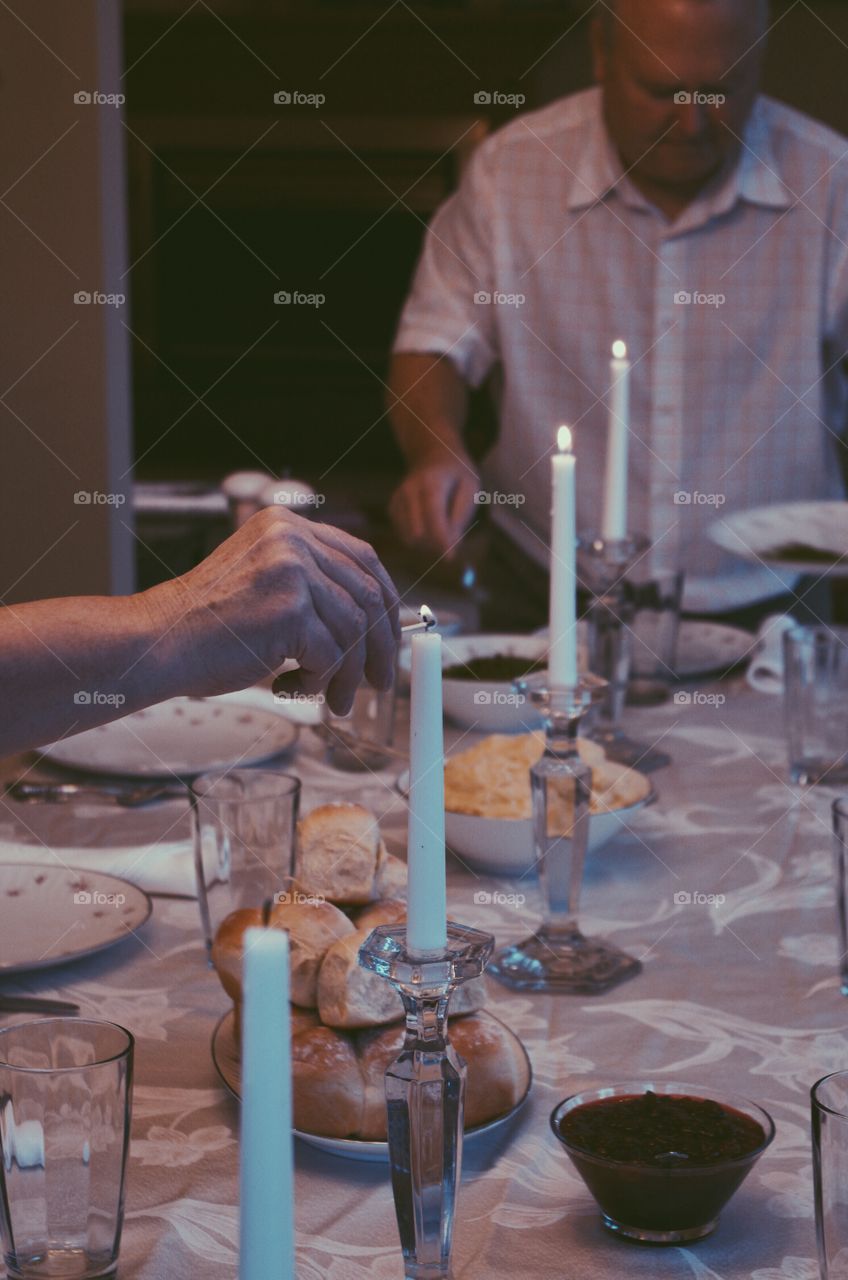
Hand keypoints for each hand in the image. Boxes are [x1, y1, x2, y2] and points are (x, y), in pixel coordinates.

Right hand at [144, 508, 399, 714]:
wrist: (157, 642)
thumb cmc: (205, 625)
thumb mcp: (263, 585)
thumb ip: (311, 588)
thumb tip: (373, 623)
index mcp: (287, 526)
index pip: (362, 557)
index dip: (385, 601)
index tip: (389, 637)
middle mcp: (292, 539)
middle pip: (368, 593)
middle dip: (381, 645)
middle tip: (381, 681)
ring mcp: (292, 571)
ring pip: (354, 630)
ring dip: (347, 674)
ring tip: (333, 699)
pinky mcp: (289, 609)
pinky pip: (330, 654)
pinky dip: (318, 681)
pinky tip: (291, 688)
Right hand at [389, 458, 479, 558]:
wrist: (433, 456)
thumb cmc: (457, 474)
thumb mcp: (470, 487)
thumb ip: (461, 515)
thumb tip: (451, 546)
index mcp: (430, 482)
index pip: (433, 515)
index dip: (441, 539)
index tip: (451, 558)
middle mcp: (408, 491)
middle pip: (419, 531)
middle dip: (437, 543)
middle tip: (453, 538)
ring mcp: (397, 500)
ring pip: (410, 538)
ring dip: (429, 542)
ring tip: (443, 528)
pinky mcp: (392, 509)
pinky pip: (405, 536)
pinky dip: (420, 538)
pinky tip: (430, 525)